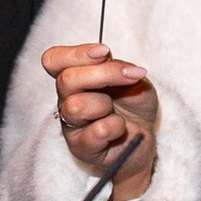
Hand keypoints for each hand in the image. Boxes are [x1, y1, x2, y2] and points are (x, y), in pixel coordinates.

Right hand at [43, 41, 157, 200]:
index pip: (53, 60)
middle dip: (103, 75)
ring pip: (76, 106)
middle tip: (129, 78)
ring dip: (105, 105)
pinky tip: (120, 129)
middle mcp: (66, 99)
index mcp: (75, 78)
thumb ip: (117, 66)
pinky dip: (115, 126)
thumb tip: (106, 57)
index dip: (76, 53)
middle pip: (66, 79)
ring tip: (117, 112)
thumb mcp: (133, 78)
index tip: (104, 52)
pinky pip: (96, 131)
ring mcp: (71, 125)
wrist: (146, 136)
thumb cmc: (134, 106)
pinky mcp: (81, 147)